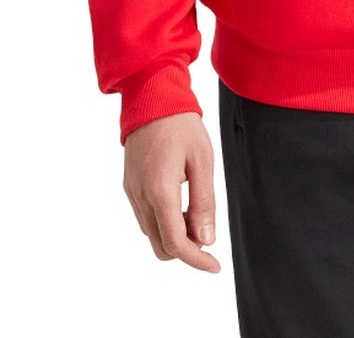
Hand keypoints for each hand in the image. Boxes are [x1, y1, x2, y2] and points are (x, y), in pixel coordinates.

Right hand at [123, 112, 220, 271]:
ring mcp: (131, 192)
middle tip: (206, 227)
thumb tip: (206, 239)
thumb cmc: (181, 125)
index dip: (196, 259)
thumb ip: (203, 202)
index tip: (215, 265)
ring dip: (174, 233)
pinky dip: (163, 220)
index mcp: (159, 191)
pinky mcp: (129, 186)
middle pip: (160, 246)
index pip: (175, 243)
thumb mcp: (202, 160)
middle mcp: (140, 196)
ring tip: (195, 207)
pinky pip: (145, 216)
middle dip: (185, 247)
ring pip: (151, 233)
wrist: (151, 97)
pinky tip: (180, 200)